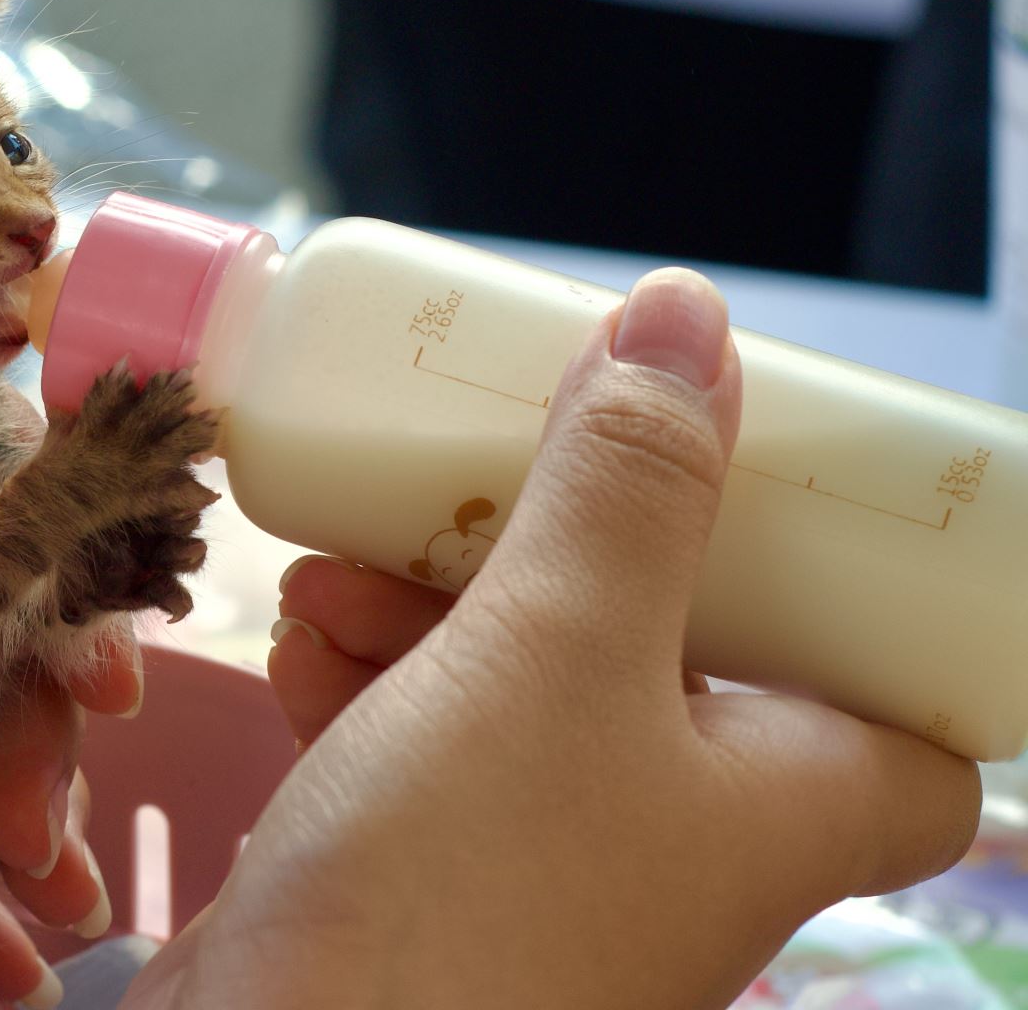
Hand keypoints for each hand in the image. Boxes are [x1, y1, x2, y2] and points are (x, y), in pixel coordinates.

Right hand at [122, 269, 978, 1008]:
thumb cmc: (463, 889)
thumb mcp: (559, 653)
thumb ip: (628, 486)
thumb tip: (695, 321)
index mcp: (781, 802)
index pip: (907, 712)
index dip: (864, 602)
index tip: (780, 492)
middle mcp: (679, 839)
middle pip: (680, 652)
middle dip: (570, 544)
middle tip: (505, 463)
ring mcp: (546, 862)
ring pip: (528, 684)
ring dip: (434, 598)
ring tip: (344, 561)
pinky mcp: (427, 874)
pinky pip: (422, 739)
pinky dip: (370, 675)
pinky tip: (302, 639)